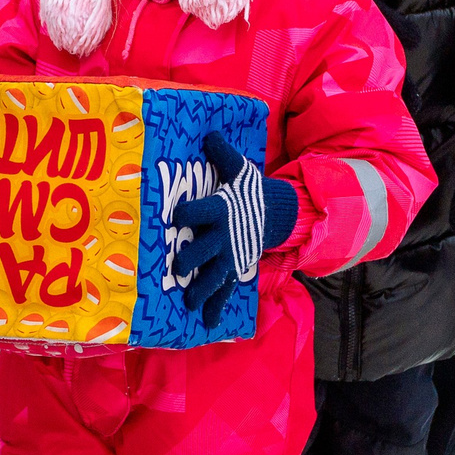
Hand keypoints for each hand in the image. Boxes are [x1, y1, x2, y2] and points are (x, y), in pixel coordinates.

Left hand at [169, 131, 296, 325]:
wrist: (278, 213)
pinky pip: (226, 289)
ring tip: (188, 302)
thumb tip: (209, 132)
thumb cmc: (250, 190)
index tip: (176, 218)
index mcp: (221, 209)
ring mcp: (231, 255)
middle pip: (204, 249)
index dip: (189, 214)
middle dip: (190, 259)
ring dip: (200, 290)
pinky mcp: (236, 268)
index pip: (201, 211)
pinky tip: (206, 322)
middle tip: (177, 267)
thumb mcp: (239, 169)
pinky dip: (217, 306)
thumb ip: (221, 153)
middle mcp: (225, 235)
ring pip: (214, 275)